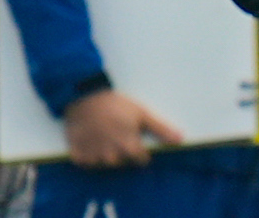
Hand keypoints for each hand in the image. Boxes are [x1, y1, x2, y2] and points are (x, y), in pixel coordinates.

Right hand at [61, 88, 182, 168]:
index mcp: (129, 147)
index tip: (131, 137)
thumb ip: (160, 129)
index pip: (141, 160)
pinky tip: (87, 141)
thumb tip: (180, 140)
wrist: (82, 93)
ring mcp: (94, 156)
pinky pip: (84, 163)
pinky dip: (85, 156)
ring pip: (103, 165)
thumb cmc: (114, 103)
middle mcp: (112, 156)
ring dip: (103, 155)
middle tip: (114, 134)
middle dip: (120, 152)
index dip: (139, 149)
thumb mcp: (140, 112)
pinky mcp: (78, 153)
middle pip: (121, 163)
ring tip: (100, 137)